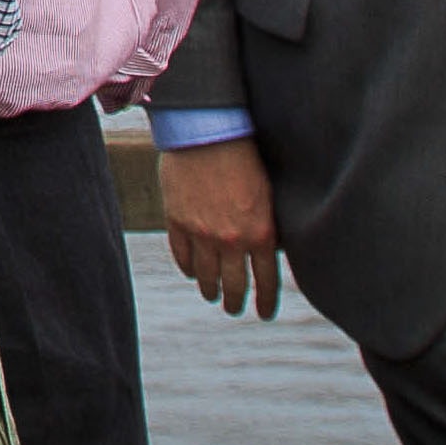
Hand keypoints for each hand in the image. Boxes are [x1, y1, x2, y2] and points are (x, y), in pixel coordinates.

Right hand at [158, 138, 284, 317]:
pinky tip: (191, 272)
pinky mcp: (177, 220)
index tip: (263, 313)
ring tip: (212, 295)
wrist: (209, 131)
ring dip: (210, 290)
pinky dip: (187, 267)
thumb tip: (268, 251)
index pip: (266, 280)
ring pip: (206, 275)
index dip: (266, 301)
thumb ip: (265, 226)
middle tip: (234, 309)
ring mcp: (201, 232)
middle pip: (234, 285)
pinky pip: (182, 255)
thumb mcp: (267, 195)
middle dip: (235, 302)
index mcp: (261, 233)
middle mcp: (232, 239)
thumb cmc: (246, 157)